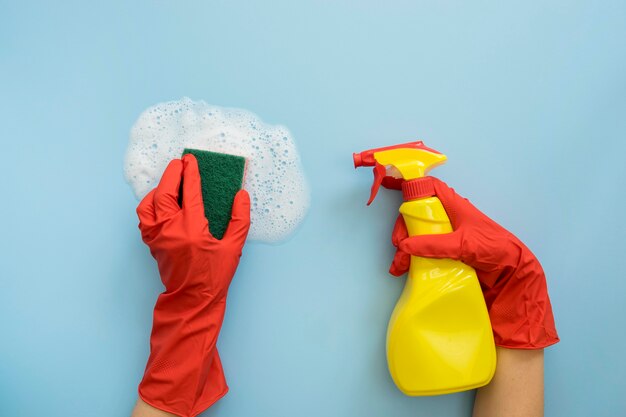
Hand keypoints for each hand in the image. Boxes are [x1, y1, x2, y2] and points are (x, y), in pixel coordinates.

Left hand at [137, 154, 249, 297]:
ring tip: (169, 182)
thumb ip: (240, 220)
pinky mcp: (152, 243)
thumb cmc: (214, 276)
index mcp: (192, 228)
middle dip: (172, 174)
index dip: (191, 173)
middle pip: (164, 192)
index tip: (192, 160)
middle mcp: (171, 228)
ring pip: (149, 203)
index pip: (189, 191)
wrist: (192, 299)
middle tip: (180, 163)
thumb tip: (241, 196)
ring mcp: (158, 236)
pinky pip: (144, 217)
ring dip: (158, 189)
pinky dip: (150, 205)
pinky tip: (160, 203)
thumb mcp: (234, 247)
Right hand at [389, 176, 557, 348]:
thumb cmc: (493, 248)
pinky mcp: (445, 252)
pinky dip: (411, 259)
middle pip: (416, 215)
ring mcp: (445, 235)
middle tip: (399, 246)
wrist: (512, 271)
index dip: (409, 184)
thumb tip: (404, 246)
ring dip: (404, 249)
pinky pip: (423, 251)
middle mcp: (447, 218)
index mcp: (452, 206)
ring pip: (416, 235)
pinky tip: (405, 270)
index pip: (427, 188)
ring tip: (399, 266)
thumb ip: (434, 244)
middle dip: (403, 230)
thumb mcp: (463, 244)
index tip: (388, 184)